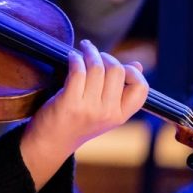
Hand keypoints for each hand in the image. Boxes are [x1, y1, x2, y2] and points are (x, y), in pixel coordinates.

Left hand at [19, 39, 147, 186]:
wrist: (51, 143)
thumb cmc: (78, 123)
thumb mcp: (104, 112)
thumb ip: (121, 91)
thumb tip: (137, 65)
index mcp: (120, 116)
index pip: (141, 88)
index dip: (133, 72)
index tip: (119, 65)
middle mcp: (108, 113)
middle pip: (117, 71)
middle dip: (106, 56)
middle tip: (95, 54)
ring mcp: (89, 109)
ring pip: (97, 67)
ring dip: (89, 52)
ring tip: (84, 49)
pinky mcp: (70, 103)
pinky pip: (78, 71)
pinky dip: (75, 58)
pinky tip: (72, 57)